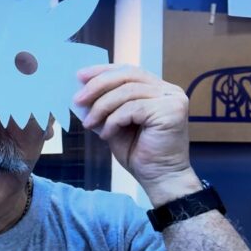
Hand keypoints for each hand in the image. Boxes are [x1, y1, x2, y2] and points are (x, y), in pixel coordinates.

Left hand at [74, 64, 200, 205]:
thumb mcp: (116, 124)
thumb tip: (81, 92)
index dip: (103, 71)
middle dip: (98, 85)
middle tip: (77, 99)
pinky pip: (133, 108)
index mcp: (159, 90)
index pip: (129, 71)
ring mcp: (173, 99)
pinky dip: (114, 120)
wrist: (160, 179)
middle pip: (128, 76)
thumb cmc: (140, 154)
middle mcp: (169, 91)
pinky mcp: (171, 111)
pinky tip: (107, 135)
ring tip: (89, 124)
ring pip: (128, 91)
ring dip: (102, 107)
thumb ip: (107, 106)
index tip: (79, 76)